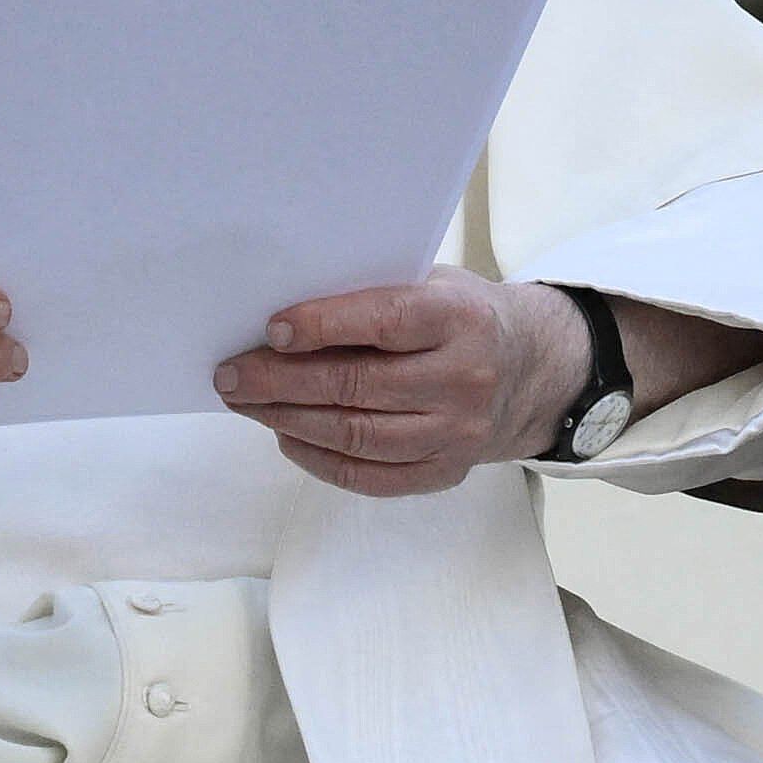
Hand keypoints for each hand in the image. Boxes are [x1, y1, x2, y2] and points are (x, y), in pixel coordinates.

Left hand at [217, 269, 580, 495]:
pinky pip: (369, 476)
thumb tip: (283, 321)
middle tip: (232, 375)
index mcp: (462, 319)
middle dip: (282, 381)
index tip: (271, 329)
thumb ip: (373, 295)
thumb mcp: (433, 285)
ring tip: (247, 404)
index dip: (322, 326)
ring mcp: (456, 434)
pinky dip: (318, 459)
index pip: (384, 322)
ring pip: (357, 436)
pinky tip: (286, 436)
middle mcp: (464, 380)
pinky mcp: (445, 472)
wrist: (530, 370)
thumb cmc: (461, 318)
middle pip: (358, 386)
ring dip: (289, 420)